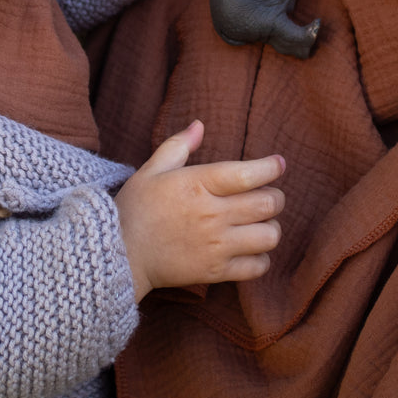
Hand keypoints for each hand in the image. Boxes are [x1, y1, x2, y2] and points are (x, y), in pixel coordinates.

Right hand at [114, 120, 284, 300]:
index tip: (278, 164)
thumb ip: (178, 146)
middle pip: (268, 204)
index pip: (248, 173)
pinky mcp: (216, 272)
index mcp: (197, 184)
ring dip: (270, 228)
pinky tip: (249, 250)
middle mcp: (212, 214)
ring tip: (259, 225)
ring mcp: (216, 245)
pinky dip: (260, 259)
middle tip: (268, 197)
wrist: (119, 254)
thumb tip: (199, 125)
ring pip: (268, 236)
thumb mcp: (151, 170)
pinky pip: (257, 267)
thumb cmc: (135, 208)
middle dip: (276, 198)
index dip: (271, 167)